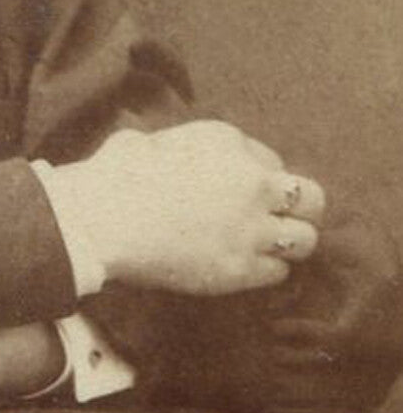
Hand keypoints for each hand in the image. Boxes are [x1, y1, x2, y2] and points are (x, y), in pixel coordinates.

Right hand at [42, 121, 324, 294]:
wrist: (100, 219)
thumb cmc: (111, 175)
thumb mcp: (145, 140)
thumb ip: (170, 146)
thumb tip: (158, 153)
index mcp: (227, 141)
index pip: (270, 161)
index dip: (257, 179)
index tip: (238, 192)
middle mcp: (251, 182)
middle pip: (311, 197)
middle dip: (298, 208)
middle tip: (276, 220)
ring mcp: (250, 227)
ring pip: (306, 239)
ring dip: (288, 243)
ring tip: (266, 248)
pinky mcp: (242, 268)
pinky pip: (280, 272)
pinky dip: (266, 270)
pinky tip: (242, 265)